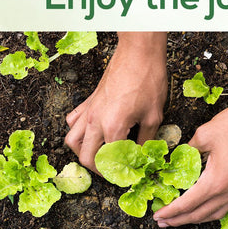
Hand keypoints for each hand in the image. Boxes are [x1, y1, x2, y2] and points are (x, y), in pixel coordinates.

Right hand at [64, 33, 167, 171]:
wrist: (139, 53)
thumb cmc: (149, 80)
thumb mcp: (154, 114)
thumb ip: (147, 139)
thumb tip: (144, 154)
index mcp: (113, 127)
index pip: (110, 161)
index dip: (120, 172)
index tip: (129, 175)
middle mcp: (95, 121)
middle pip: (86, 156)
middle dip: (98, 168)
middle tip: (113, 170)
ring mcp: (89, 110)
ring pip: (72, 140)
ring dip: (83, 152)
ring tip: (99, 154)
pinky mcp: (89, 100)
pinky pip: (74, 121)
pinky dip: (78, 131)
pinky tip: (92, 131)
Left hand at [154, 95, 227, 225]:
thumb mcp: (207, 132)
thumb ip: (190, 147)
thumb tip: (181, 153)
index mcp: (215, 182)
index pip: (187, 204)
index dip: (170, 211)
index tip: (157, 215)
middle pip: (199, 214)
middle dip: (179, 220)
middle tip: (163, 221)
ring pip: (214, 213)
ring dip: (196, 218)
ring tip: (182, 218)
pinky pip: (225, 205)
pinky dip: (211, 211)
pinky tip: (206, 204)